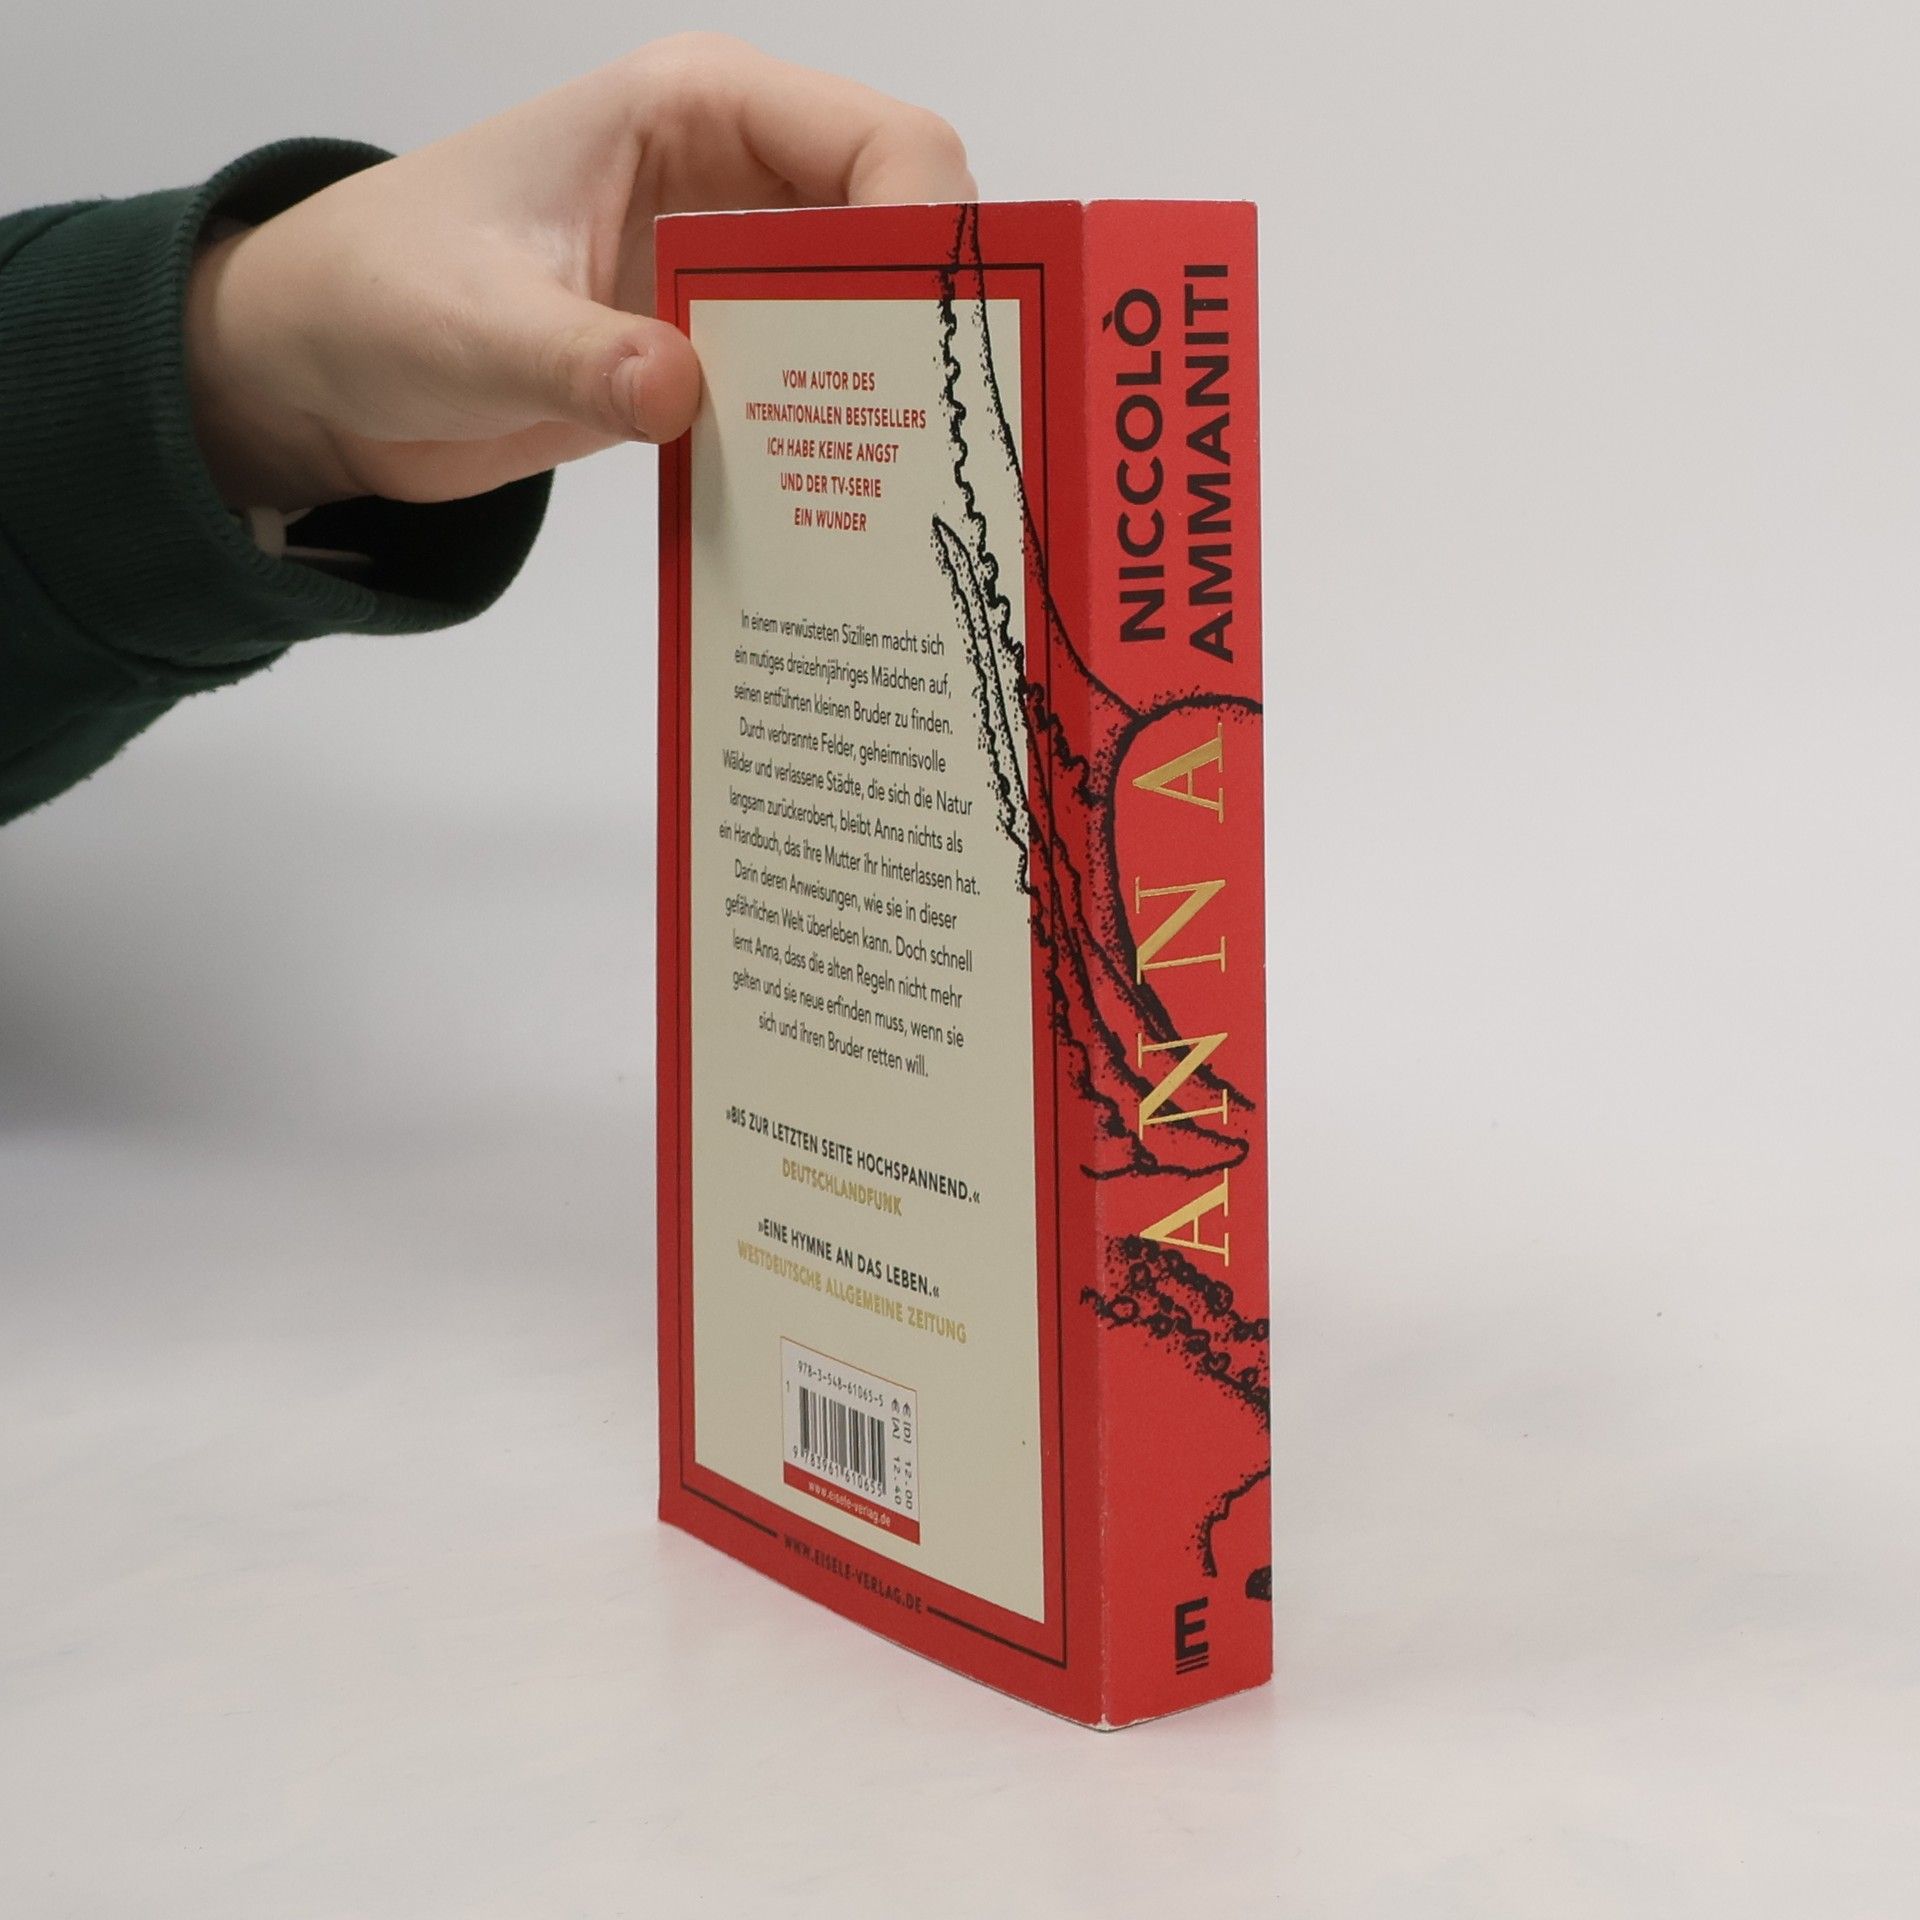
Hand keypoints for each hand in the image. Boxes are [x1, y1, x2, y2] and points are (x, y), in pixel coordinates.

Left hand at [185, 34, 974, 509]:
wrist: (321, 367)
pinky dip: (829, 441)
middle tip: (957, 433)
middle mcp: (732, 181)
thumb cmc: (377, 294)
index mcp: (691, 114)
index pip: (872, 140)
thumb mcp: (473, 325)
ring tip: (922, 487)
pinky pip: (804, 389)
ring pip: (861, 319)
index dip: (930, 225)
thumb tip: (684, 391)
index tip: (944, 336)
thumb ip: (581, 356)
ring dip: (888, 392)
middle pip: (894, 232)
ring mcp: (724, 273)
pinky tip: (844, 509)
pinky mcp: (708, 355)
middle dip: (932, 322)